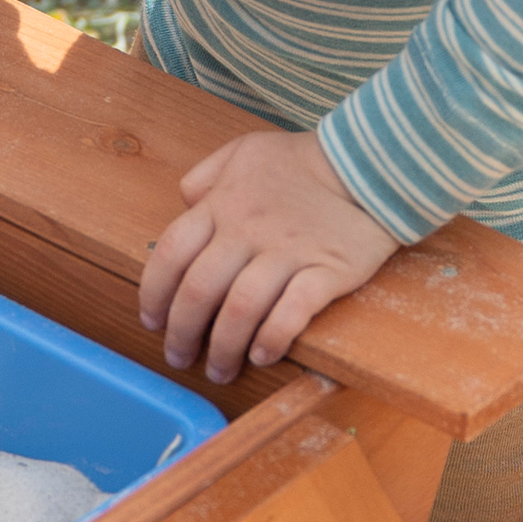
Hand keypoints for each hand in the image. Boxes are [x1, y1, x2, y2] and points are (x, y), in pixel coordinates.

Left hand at [140, 130, 398, 384]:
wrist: (370, 162)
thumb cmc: (303, 159)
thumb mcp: (244, 151)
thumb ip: (207, 174)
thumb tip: (185, 201)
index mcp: (222, 205)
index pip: (171, 254)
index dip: (154, 293)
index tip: (152, 321)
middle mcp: (246, 231)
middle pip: (199, 290)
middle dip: (182, 333)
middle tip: (180, 358)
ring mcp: (288, 252)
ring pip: (240, 309)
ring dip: (224, 347)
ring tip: (220, 370)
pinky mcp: (327, 270)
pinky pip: (292, 312)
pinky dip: (272, 339)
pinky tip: (263, 356)